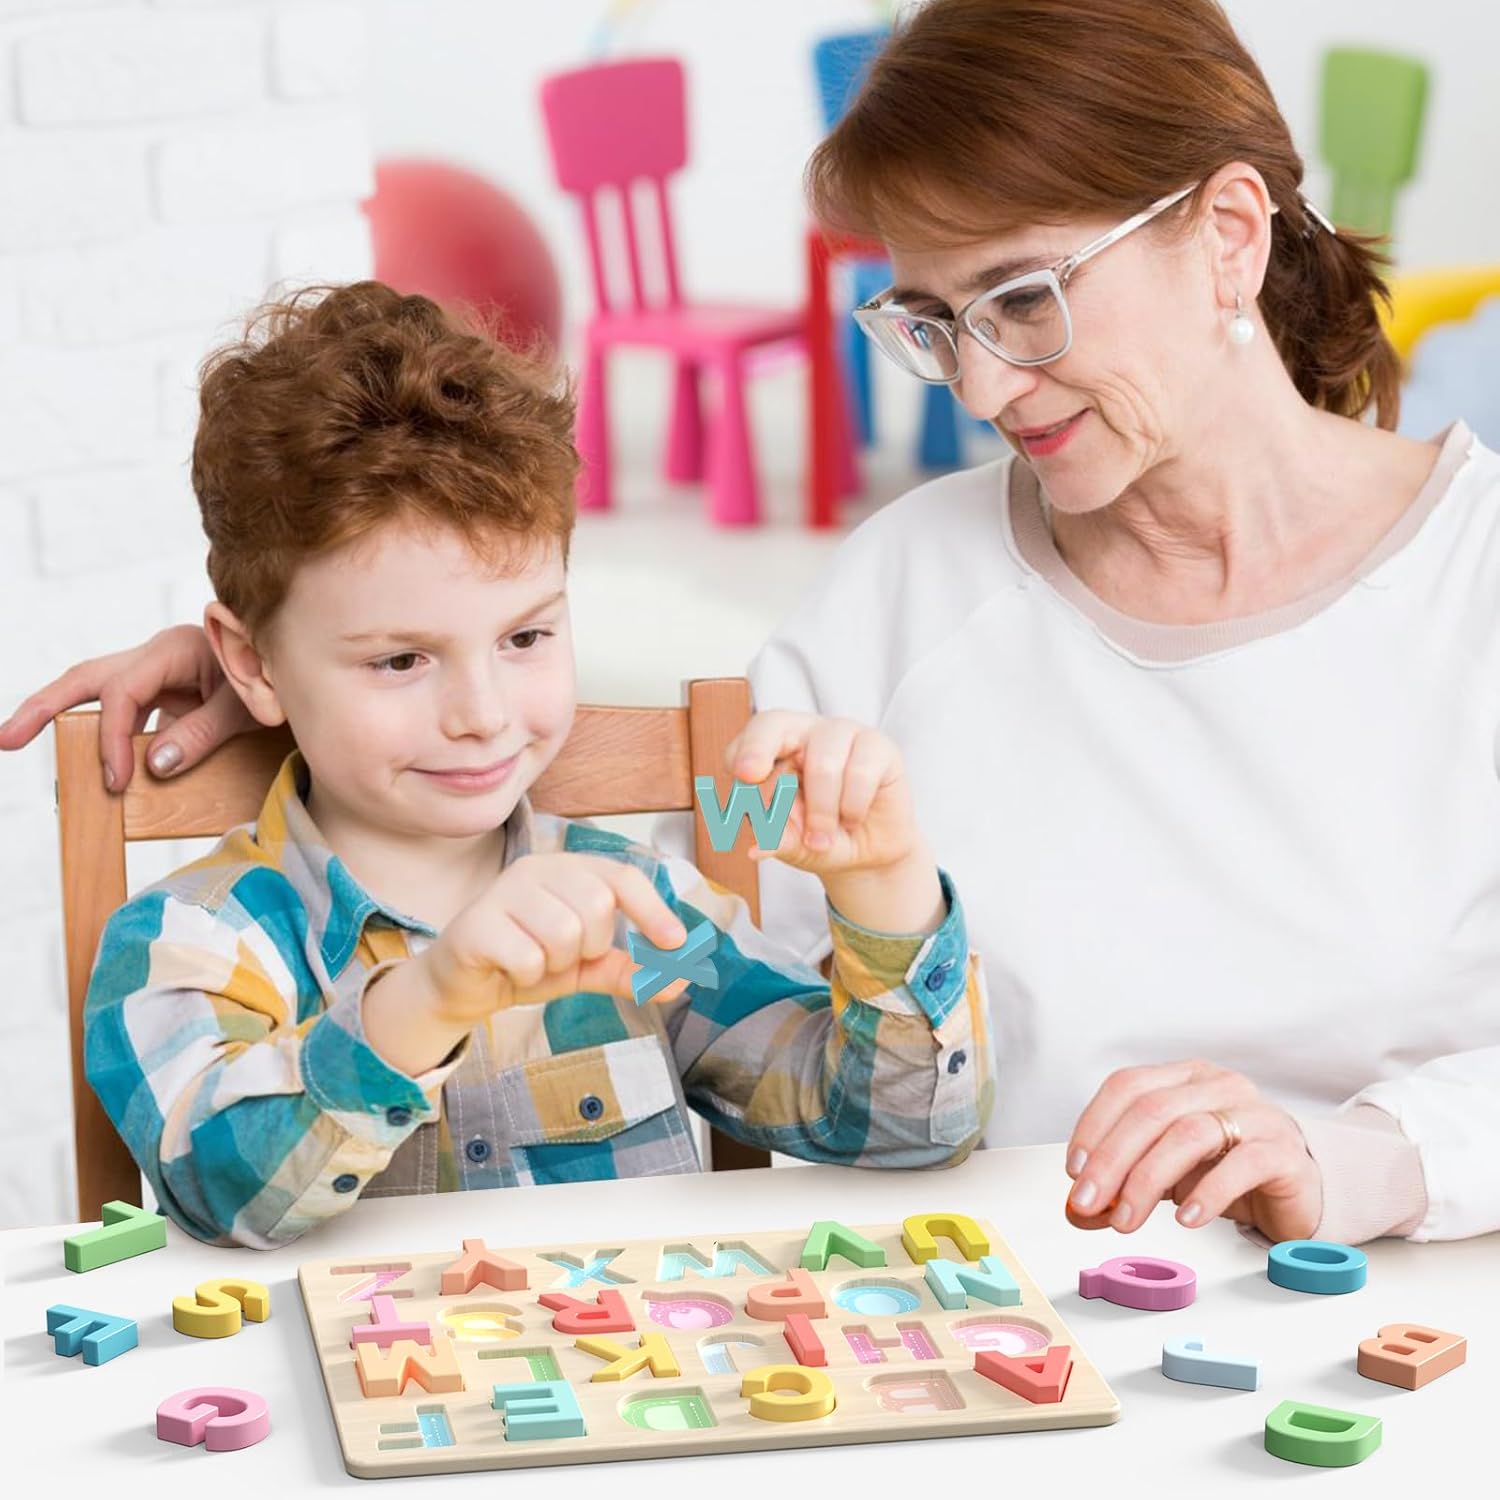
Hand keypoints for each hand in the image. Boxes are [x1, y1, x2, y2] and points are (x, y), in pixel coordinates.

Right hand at [0, 625, 251, 792]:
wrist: (292, 666)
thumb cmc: (274, 679)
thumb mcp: (247, 707)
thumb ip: (203, 733)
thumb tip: (153, 764)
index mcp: (174, 650)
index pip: (123, 693)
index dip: (113, 738)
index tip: (115, 779)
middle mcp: (156, 656)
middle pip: (85, 678)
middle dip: (43, 707)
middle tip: (6, 739)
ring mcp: (156, 673)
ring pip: (96, 692)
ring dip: (62, 717)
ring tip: (20, 739)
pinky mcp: (162, 692)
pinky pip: (123, 712)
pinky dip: (108, 737)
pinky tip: (104, 768)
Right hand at [419, 853, 691, 1027]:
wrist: (464, 986)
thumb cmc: (527, 962)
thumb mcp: (586, 967)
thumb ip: (629, 970)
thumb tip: (678, 982)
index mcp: (568, 869)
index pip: (623, 877)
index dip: (653, 909)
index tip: (676, 942)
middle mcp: (537, 869)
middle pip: (597, 905)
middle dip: (591, 946)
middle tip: (565, 955)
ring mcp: (503, 891)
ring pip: (564, 932)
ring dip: (557, 963)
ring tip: (536, 961)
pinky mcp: (477, 922)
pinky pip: (528, 956)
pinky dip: (528, 974)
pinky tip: (510, 968)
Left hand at [724, 711, 920, 877]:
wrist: (869, 853)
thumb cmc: (823, 838)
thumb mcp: (795, 846)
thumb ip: (777, 840)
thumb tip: (757, 847)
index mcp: (773, 750)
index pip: (749, 739)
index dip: (743, 753)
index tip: (742, 776)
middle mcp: (804, 733)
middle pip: (774, 724)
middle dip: (758, 749)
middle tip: (750, 775)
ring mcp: (842, 733)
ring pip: (821, 762)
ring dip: (820, 811)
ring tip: (822, 837)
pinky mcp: (878, 746)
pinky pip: (860, 772)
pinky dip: (852, 807)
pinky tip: (852, 818)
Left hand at [1063, 1059, 1322, 1242]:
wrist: (1298, 1189)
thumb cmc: (1224, 1172)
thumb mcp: (1165, 1176)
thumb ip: (1120, 1187)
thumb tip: (1077, 1210)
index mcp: (1183, 1078)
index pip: (1127, 1085)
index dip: (1094, 1125)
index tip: (1074, 1169)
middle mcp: (1217, 1085)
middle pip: (1151, 1110)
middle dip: (1111, 1160)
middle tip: (1087, 1203)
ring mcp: (1254, 1113)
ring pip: (1190, 1134)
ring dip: (1148, 1180)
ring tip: (1126, 1219)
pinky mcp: (1283, 1151)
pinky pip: (1242, 1164)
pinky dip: (1208, 1193)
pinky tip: (1186, 1219)